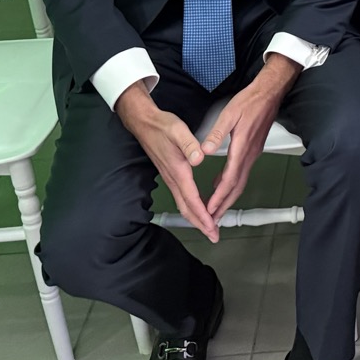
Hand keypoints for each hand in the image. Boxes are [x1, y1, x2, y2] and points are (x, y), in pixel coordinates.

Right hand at [114, 85, 216, 241]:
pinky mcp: (171, 174)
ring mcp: (170, 178)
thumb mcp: (178, 131)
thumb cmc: (162, 126)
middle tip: (214, 236)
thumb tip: (199, 158)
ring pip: (184, 204)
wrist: (145, 123)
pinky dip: (192, 206)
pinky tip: (200, 207)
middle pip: (187, 208)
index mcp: (178, 171)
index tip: (212, 227)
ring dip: (197, 217)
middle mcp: (173, 178)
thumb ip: (189, 145)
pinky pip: (182, 197)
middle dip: (201, 224)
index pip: (192, 199)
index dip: (203, 215)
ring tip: (209, 227)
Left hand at [202, 54, 299, 220]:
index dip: (219, 197)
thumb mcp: (229, 114)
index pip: (230, 179)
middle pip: (237, 186)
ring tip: (217, 208)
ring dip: (228, 197)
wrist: (270, 93)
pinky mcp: (253, 149)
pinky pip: (242, 172)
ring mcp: (253, 153)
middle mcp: (250, 154)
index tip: (210, 210)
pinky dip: (232, 184)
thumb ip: (217, 134)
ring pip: (241, 181)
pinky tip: (223, 184)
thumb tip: (204, 151)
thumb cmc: (251, 101)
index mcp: (242, 147)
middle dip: (224, 205)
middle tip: (212, 219)